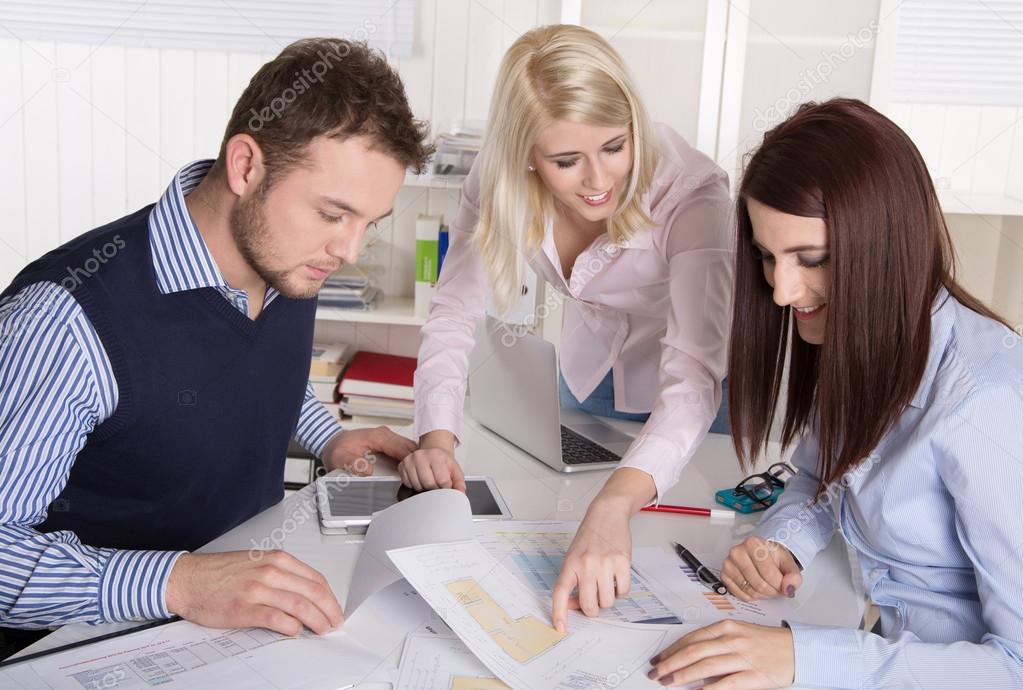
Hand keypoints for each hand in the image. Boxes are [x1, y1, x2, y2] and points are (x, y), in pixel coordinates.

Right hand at [166, 551, 342, 635]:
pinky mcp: (245, 607)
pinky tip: (296, 631)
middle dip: (329, 610)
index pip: (315, 578)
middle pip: (312, 592)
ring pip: (300, 605)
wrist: (187, 579)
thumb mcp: (257, 564)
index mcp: (276, 559)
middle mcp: (270, 571)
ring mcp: (258, 589)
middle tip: (335, 622)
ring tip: (322, 630)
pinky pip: (277, 618)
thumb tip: (306, 596)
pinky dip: (291, 627)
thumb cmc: (219, 574)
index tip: (335, 608)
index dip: (330, 596)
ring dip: (316, 620)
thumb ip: (282, 576)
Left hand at [321, 426, 416, 475]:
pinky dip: (410, 461)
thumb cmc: (339, 449)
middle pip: (411, 448)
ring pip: (411, 449)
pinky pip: (406, 451)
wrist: (334, 444)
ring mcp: (390, 438)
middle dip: (416, 463)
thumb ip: (352, 463)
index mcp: (378, 436)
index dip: (410, 463)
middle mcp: (386, 434)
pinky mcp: (390, 443)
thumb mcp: (340, 458)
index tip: (412, 477)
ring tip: (414, 478)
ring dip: (415, 462)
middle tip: (416, 480)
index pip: (402, 448)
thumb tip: (366, 469)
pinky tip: (409, 472)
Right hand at [398, 446, 465, 491]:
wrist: (433, 452)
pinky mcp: (402, 466)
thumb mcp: (455, 470)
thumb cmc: (443, 462)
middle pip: (428, 484)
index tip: (446, 485)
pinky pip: (408, 484)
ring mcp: (410, 460)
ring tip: (429, 480)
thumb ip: (459, 484)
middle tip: (437, 483)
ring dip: (424, 488)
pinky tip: (420, 479)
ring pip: (417, 485)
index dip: (445, 487)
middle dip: (434, 488)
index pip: (442, 480)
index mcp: (436, 455)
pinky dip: (415, 485)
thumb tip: (460, 494)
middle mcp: (421, 456)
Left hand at [551, 501, 631, 631]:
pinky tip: (616, 579)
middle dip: (592, 609)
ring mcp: (605, 564)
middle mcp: (586, 565)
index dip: (559, 613)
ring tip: (606, 585)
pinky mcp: (623, 563)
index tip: (560, 628)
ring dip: (607, 599)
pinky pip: (623, 592)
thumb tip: (575, 606)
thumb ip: (573, 581)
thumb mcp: (573, 557)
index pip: (561, 593)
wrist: (607, 515)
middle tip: (593, 601)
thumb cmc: (589, 537)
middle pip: (589, 605)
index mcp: (570, 564)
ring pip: (607, 602)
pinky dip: (620, 591)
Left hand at [647, 620, 794, 688]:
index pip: (691, 638)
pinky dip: (708, 688)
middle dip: (670, 663)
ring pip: (704, 666)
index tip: (658, 658)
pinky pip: (726, 683)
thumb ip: (716, 641)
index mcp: (726, 627)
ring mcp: (742, 657)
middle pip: (693, 651)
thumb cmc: (767, 642)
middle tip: (656, 672)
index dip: (671, 649)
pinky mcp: (753, 675)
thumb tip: (690, 655)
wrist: (798, 649)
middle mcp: (732, 639)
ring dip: (682, 675)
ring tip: (668, 682)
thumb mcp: (739, 633)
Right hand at [720, 537, 801, 601]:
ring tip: (767, 586)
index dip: (780, 585)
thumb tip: (789, 588)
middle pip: (759, 584)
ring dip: (763, 595)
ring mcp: (728, 564)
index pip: (769, 574)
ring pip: (750, 591)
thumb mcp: (788, 562)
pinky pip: (740, 595)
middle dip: (772, 591)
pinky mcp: (724, 575)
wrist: (761, 554)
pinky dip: (751, 596)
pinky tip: (756, 587)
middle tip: (777, 588)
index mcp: (753, 544)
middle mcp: (737, 552)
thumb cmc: (772, 557)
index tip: (785, 585)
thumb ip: (793, 576)